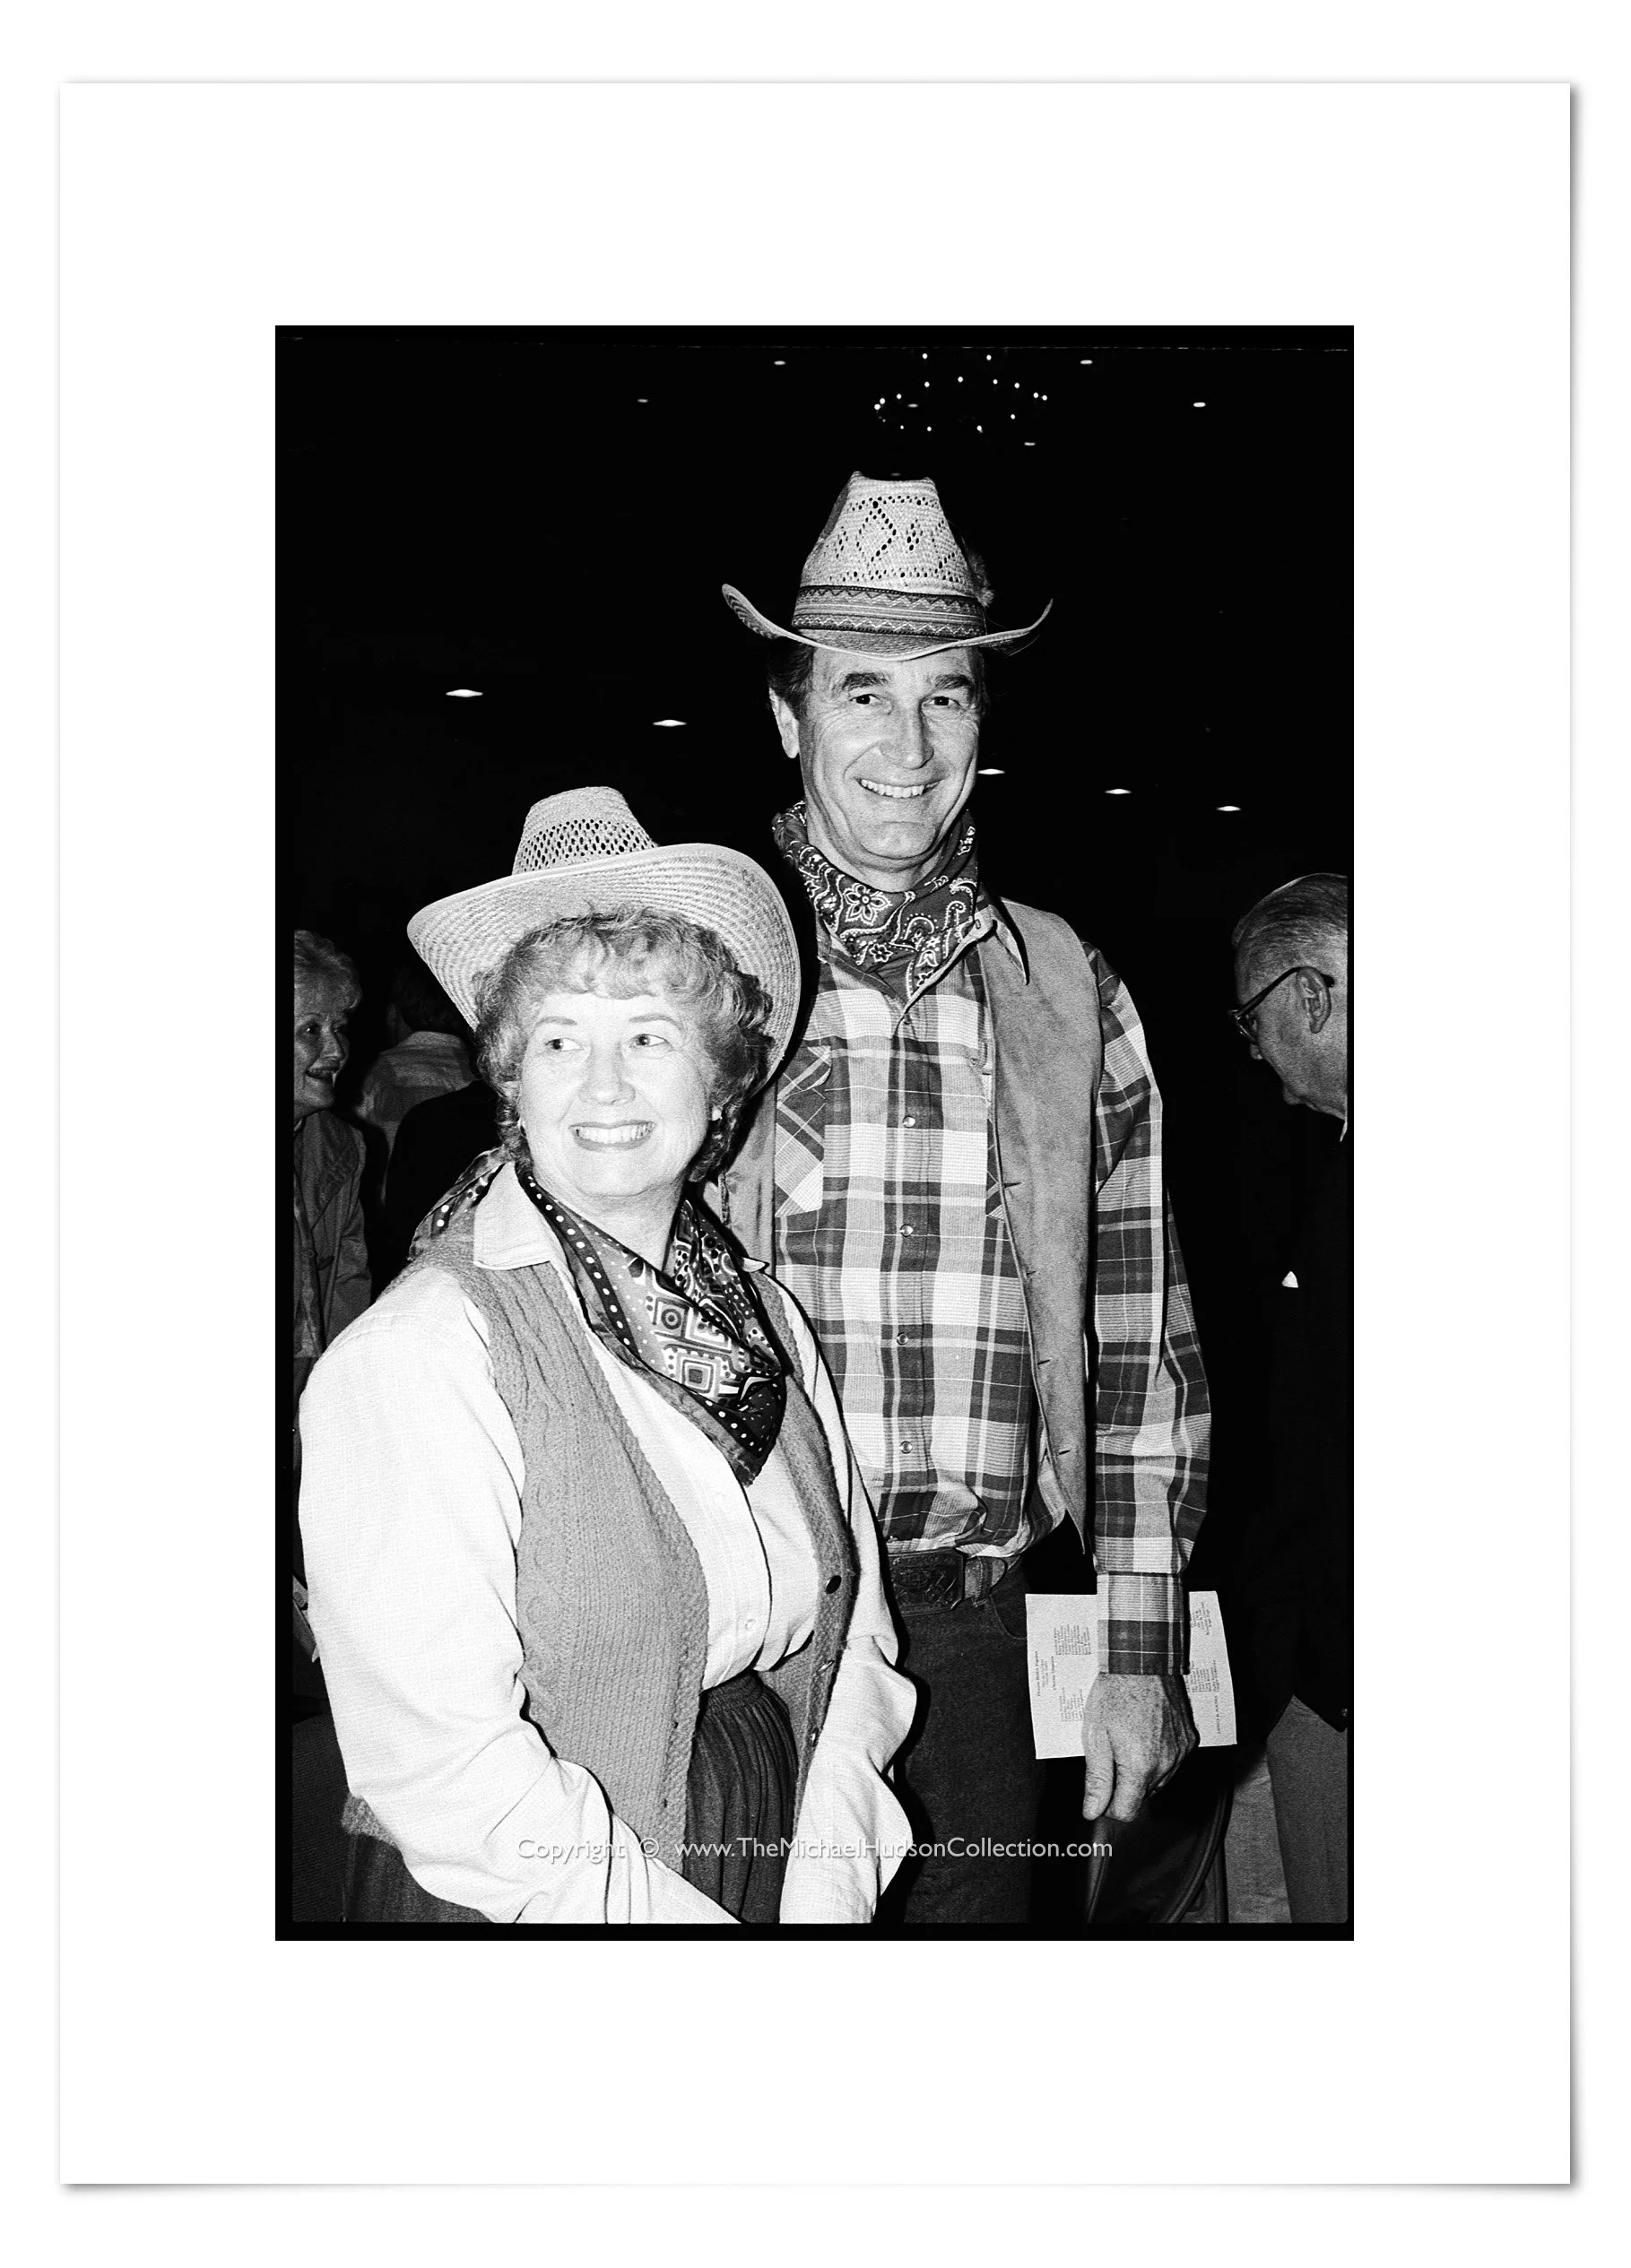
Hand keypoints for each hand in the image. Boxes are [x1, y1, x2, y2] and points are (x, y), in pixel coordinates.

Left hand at [1081, 1672, 1195, 1823]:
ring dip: (1142, 1772)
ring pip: (1158, 1781)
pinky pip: (1172, 1762)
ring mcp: (1180, 1752)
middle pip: (1143, 1797)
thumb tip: (1092, 1810)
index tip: (1100, 1793)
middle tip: (1110, 1757)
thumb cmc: (1116, 1694)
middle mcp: (1165, 1764)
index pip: (1127, 1811)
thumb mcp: (1095, 1737)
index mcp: (1140, 1767)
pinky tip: (1145, 1736)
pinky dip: (1158, 1757)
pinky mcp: (1188, 1740)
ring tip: (1127, 1742)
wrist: (1143, 1662)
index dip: (1109, 1807)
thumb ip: (1097, 1779)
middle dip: (1124, 1786)